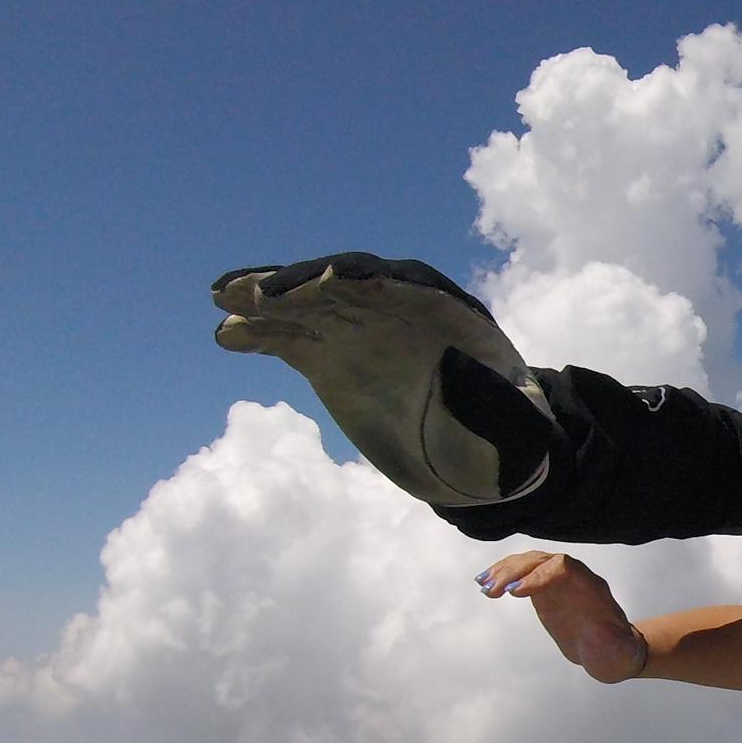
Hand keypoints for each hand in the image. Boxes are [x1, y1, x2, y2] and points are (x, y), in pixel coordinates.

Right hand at [213, 253, 558, 507]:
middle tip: (257, 293)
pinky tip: (226, 336)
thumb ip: (503, 406)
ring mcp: (358, 330)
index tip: (323, 286)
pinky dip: (260, 334)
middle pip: (340, 283)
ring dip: (265, 300)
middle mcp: (394, 310)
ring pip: (306, 305)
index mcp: (444, 311)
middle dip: (300, 284)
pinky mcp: (331, 357)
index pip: (393, 281)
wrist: (478, 463)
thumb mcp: (519, 430)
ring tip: (222, 299)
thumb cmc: (508, 443)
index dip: (356, 279)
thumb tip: (467, 370)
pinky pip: (290, 337)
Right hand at [479, 551, 648, 682]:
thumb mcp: (619, 652)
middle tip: (493, 591)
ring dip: (505, 571)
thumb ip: (612, 643)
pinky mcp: (546, 590)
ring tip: (485, 588)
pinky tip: (486, 586)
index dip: (539, 575)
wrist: (610, 651)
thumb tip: (597, 633)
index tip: (517, 593)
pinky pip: (523, 574)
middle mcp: (575, 577)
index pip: (564, 567)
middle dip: (516, 572)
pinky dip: (504, 577)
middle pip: (542, 560)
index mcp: (592, 587)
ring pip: (529, 563)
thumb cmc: (616, 652)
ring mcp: (558, 581)